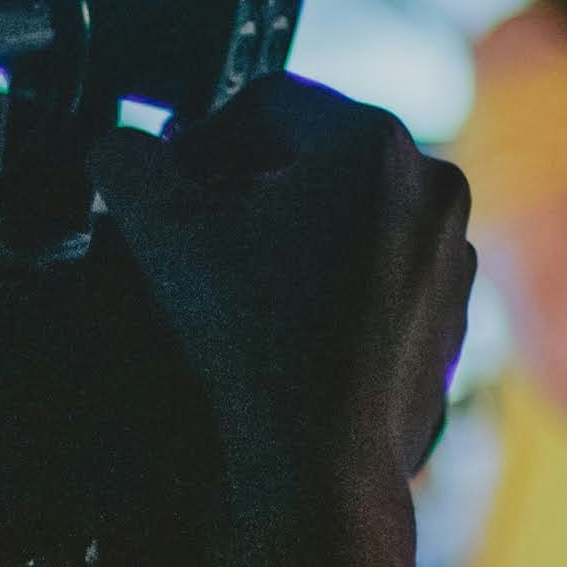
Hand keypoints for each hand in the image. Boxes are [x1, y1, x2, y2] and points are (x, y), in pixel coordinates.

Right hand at [91, 78, 473, 490]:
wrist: (322, 464)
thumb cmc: (256, 345)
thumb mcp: (165, 234)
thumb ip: (128, 167)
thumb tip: (112, 148)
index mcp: (374, 143)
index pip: (268, 102)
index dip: (202, 134)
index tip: (168, 178)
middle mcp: (431, 186)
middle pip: (318, 154)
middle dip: (250, 183)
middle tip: (196, 223)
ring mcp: (451, 254)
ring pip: (354, 213)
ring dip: (295, 230)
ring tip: (239, 276)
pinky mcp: (454, 314)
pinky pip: (385, 271)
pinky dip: (336, 280)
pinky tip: (288, 321)